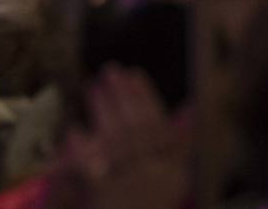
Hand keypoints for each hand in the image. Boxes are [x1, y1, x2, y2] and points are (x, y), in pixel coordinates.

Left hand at [63, 67, 188, 208]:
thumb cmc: (145, 203)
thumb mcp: (170, 182)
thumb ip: (181, 146)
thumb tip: (193, 107)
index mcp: (174, 177)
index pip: (163, 130)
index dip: (148, 99)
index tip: (135, 74)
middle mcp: (154, 181)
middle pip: (137, 131)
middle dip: (122, 97)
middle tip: (109, 71)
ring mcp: (130, 190)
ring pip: (116, 143)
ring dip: (103, 111)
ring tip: (92, 86)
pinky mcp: (105, 200)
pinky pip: (91, 170)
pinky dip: (82, 149)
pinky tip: (75, 130)